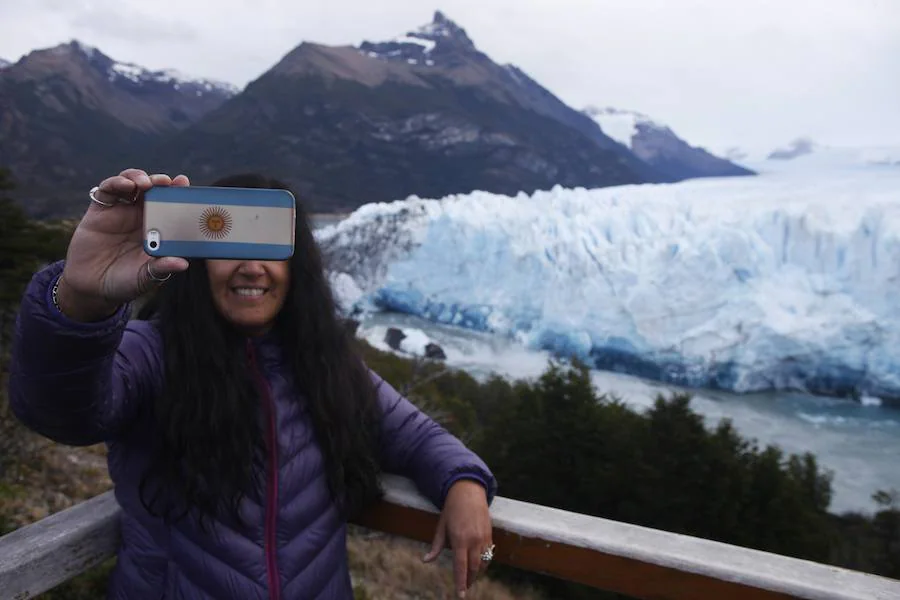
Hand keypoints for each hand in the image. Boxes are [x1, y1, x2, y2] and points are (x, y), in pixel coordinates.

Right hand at [57, 169, 189, 320]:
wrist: (92, 288)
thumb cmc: (124, 282)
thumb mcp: (146, 277)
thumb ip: (161, 268)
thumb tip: (183, 263)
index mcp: (158, 229)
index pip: (171, 206)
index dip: (178, 193)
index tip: (184, 184)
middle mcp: (141, 216)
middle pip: (154, 190)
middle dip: (162, 182)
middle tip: (168, 182)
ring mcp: (121, 211)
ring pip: (132, 184)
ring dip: (140, 177)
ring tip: (146, 183)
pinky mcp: (100, 210)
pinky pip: (108, 189)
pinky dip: (117, 182)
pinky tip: (125, 185)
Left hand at [423, 480, 492, 597]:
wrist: (468, 491)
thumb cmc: (451, 509)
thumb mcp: (441, 526)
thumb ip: (436, 546)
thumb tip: (426, 561)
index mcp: (459, 539)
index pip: (460, 566)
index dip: (460, 582)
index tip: (460, 594)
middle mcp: (473, 540)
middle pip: (474, 568)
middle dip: (469, 581)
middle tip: (464, 589)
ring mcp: (484, 538)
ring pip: (483, 563)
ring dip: (477, 574)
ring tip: (470, 579)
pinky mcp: (490, 535)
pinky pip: (489, 555)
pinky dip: (484, 563)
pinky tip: (478, 566)